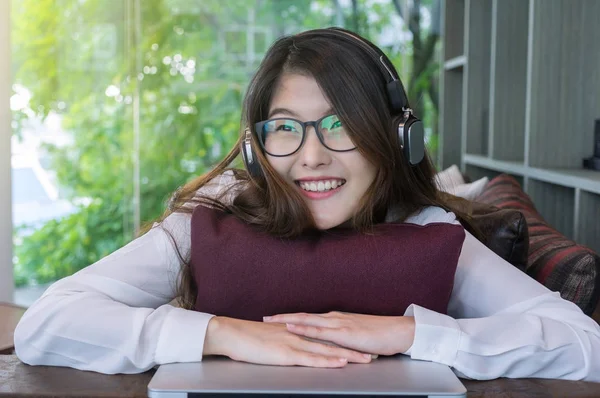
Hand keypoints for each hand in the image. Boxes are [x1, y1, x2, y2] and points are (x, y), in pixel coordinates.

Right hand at [202, 316, 372, 367]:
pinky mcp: (287, 354)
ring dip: (348, 355)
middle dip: (353, 348)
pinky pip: (311, 358)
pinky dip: (328, 361)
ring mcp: (294, 343)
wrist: (231, 333)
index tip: (360, 344)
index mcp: (296, 331)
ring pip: (327, 350)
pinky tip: (340, 363)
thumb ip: (285, 339)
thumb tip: (293, 344)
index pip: (325, 336)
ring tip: (366, 360)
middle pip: (332, 342)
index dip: (344, 340)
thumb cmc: (247, 338)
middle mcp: (299, 335)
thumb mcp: (270, 337)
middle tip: (373, 352)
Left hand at [263, 312, 414, 355]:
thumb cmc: (380, 335)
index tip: (274, 319)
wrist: (398, 331)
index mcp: (336, 320)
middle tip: (264, 317)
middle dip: (282, 317)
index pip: (309, 318)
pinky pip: (320, 330)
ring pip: (307, 320)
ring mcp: (338, 323)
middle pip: (302, 316)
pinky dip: (303, 328)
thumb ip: (343, 340)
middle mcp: (334, 318)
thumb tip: (332, 345)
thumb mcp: (356, 337)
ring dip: (287, 319)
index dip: (291, 318)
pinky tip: (292, 327)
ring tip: (271, 320)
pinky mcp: (344, 332)